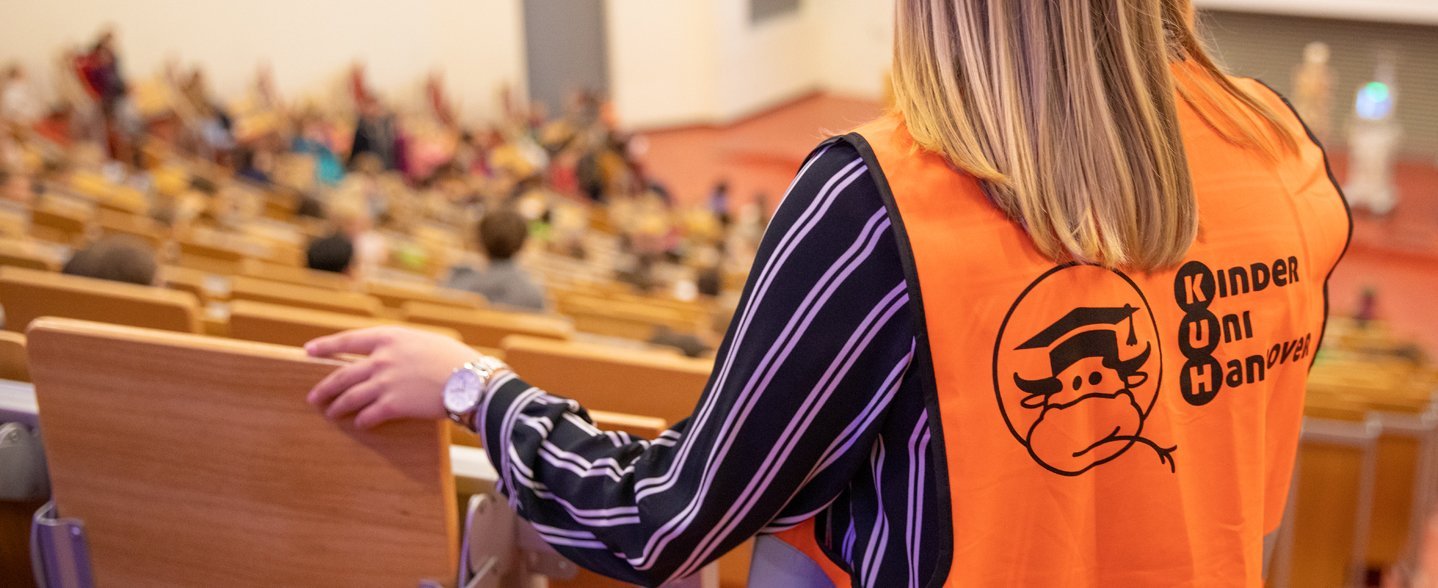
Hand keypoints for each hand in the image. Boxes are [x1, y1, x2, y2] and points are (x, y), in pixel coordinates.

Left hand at [304, 327, 481, 428]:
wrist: (471, 380)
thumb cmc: (455, 359)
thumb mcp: (424, 341)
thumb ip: (401, 347)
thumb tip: (387, 356)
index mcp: (389, 338)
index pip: (348, 340)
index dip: (326, 346)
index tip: (309, 351)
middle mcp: (381, 359)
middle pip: (342, 375)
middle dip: (325, 388)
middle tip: (314, 397)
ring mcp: (385, 383)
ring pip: (350, 397)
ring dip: (338, 407)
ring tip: (331, 413)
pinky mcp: (393, 405)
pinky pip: (368, 416)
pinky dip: (362, 421)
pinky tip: (360, 424)